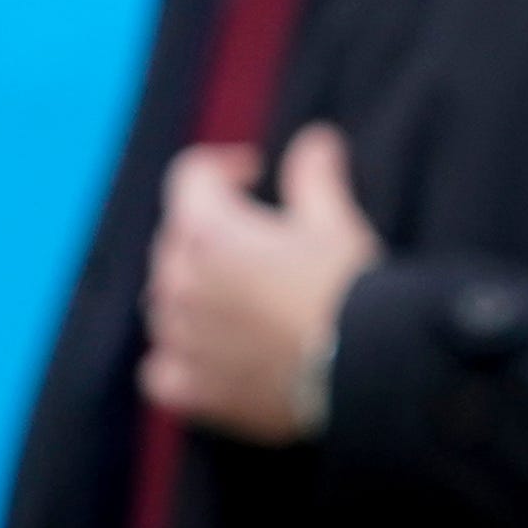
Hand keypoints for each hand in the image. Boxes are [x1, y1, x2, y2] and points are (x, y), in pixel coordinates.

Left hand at [142, 125, 380, 444]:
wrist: (366, 370)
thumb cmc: (350, 289)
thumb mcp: (335, 223)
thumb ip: (314, 177)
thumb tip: (315, 140)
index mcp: (206, 231)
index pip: (190, 177)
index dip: (223, 168)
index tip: (253, 173)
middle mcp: (176, 281)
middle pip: (176, 241)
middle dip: (211, 233)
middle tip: (259, 243)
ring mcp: (176, 336)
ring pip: (166, 302)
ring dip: (196, 294)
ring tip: (246, 300)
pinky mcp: (186, 387)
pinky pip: (162, 367)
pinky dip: (181, 358)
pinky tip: (213, 357)